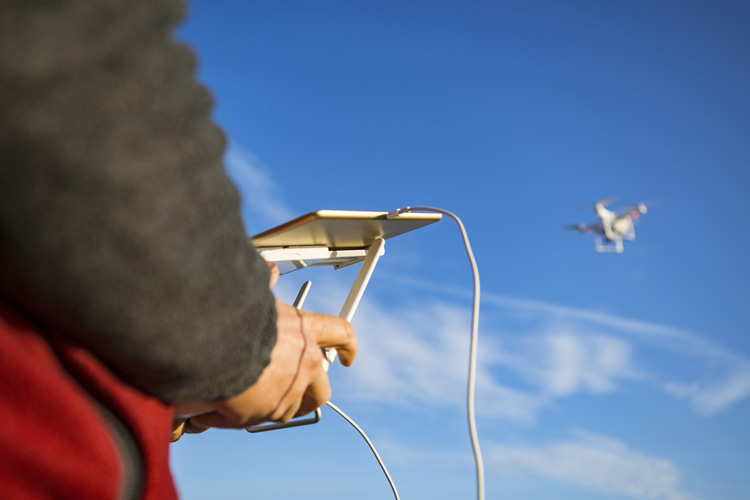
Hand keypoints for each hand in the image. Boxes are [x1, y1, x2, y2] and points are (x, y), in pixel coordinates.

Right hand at [175, 263, 356, 430]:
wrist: (210, 340)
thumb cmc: (231, 314)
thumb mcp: (256, 297)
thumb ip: (266, 289)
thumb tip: (270, 269)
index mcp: (304, 328)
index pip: (340, 333)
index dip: (348, 346)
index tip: (348, 355)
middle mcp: (305, 361)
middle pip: (323, 389)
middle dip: (311, 396)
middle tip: (295, 397)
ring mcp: (290, 389)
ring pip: (287, 409)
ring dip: (267, 407)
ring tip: (240, 399)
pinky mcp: (270, 411)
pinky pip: (256, 420)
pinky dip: (238, 417)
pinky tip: (219, 409)